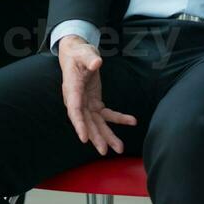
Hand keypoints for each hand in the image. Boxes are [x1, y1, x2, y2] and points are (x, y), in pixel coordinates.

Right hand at [57, 36, 136, 155]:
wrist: (77, 54)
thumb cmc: (79, 53)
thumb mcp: (84, 52)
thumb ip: (89, 58)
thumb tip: (97, 63)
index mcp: (72, 89)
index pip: (75, 110)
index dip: (79, 124)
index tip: (84, 138)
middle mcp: (77, 100)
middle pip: (86, 122)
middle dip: (96, 137)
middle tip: (105, 151)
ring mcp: (86, 103)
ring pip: (96, 123)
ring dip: (108, 135)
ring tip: (120, 148)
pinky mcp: (94, 103)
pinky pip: (106, 114)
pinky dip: (119, 118)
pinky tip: (132, 121)